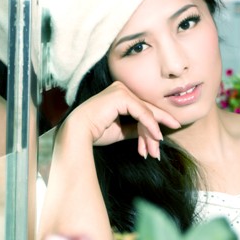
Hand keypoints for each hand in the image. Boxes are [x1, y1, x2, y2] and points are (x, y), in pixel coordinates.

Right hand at [63, 81, 180, 158]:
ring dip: (152, 133)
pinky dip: (150, 126)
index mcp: (119, 94)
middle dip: (154, 131)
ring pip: (146, 113)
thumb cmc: (94, 132)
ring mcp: (121, 90)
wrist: (78, 133)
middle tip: (161, 148)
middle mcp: (121, 88)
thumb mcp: (120, 130)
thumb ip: (134, 128)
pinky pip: (142, 112)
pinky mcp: (122, 96)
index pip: (141, 109)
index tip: (161, 139)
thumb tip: (151, 133)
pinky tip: (156, 137)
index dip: (153, 125)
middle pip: (146, 110)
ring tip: (155, 151)